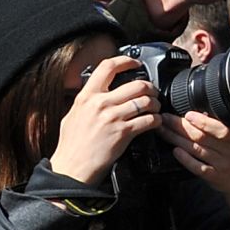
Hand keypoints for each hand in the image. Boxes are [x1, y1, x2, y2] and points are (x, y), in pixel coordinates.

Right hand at [50, 56, 159, 185]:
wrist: (72, 168)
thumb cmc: (72, 145)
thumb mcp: (73, 115)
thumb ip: (87, 101)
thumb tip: (99, 91)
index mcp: (86, 96)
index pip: (107, 67)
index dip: (126, 61)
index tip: (136, 64)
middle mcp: (100, 103)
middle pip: (137, 84)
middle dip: (150, 88)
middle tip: (152, 93)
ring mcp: (113, 117)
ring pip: (146, 101)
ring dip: (156, 105)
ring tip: (155, 109)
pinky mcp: (124, 132)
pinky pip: (149, 120)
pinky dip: (157, 120)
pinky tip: (155, 122)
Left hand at [158, 112, 229, 224]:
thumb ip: (225, 123)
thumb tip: (202, 110)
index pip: (219, 127)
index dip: (202, 121)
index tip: (187, 115)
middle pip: (201, 136)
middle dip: (180, 126)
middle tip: (165, 118)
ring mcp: (223, 163)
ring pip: (196, 149)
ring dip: (176, 139)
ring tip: (163, 130)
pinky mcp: (215, 176)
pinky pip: (198, 167)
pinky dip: (185, 159)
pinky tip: (175, 151)